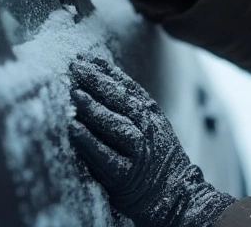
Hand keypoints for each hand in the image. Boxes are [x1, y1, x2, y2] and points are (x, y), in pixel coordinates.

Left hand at [68, 56, 234, 226]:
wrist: (176, 193)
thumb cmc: (158, 157)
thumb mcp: (152, 125)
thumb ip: (132, 106)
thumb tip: (102, 79)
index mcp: (151, 113)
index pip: (127, 86)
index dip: (107, 70)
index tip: (86, 56)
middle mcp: (147, 128)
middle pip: (120, 100)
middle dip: (97, 81)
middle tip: (75, 65)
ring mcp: (138, 151)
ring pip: (115, 124)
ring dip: (94, 107)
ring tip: (74, 93)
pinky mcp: (125, 175)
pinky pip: (104, 156)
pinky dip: (89, 142)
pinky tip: (73, 129)